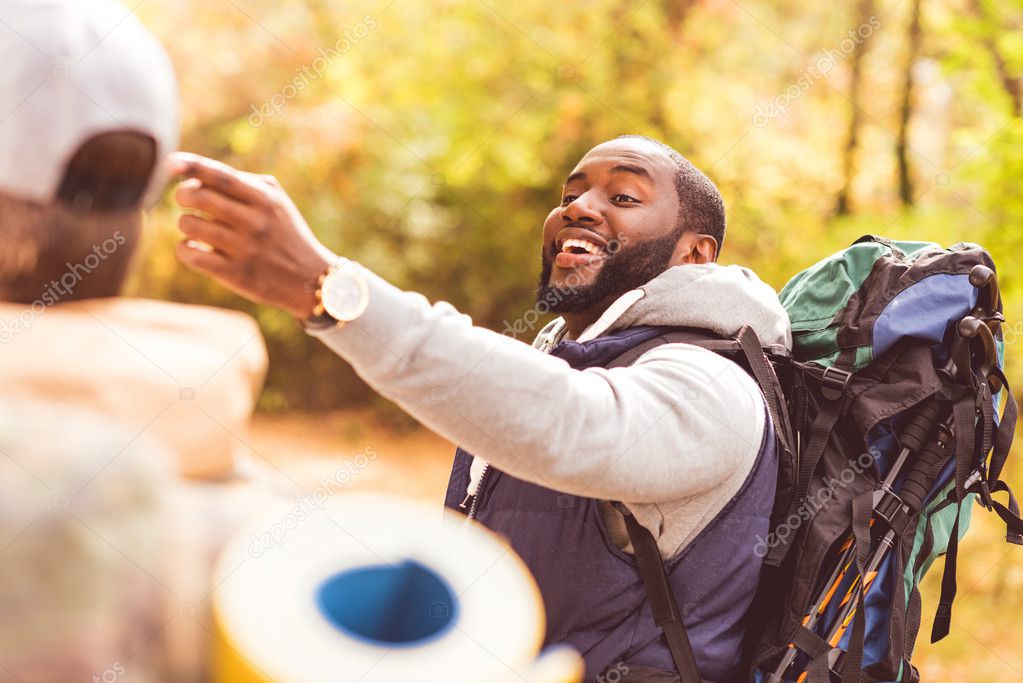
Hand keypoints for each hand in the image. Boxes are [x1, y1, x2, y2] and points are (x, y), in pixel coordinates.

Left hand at [169, 152, 336, 319]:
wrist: (311, 279)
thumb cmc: (286, 233)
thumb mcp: (277, 202)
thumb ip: (244, 183)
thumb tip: (196, 172)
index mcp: (264, 199)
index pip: (219, 175)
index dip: (190, 165)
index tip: (170, 163)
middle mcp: (254, 222)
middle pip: (196, 196)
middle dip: (182, 195)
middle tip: (186, 201)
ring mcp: (244, 249)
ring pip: (189, 225)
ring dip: (185, 224)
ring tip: (196, 228)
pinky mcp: (235, 274)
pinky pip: (190, 254)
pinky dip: (185, 248)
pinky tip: (195, 248)